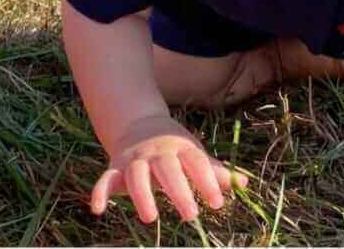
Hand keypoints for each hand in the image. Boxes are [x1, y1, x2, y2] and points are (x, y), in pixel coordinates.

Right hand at [90, 114, 246, 222]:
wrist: (137, 125)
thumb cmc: (173, 147)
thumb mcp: (194, 154)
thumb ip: (215, 170)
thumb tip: (245, 183)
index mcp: (179, 148)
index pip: (195, 162)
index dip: (207, 181)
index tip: (218, 203)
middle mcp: (156, 153)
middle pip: (167, 170)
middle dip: (178, 192)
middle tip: (191, 216)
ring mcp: (134, 160)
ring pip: (136, 176)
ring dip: (142, 196)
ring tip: (151, 218)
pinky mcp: (115, 169)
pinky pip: (105, 180)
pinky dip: (99, 193)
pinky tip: (98, 210)